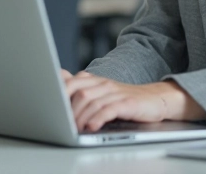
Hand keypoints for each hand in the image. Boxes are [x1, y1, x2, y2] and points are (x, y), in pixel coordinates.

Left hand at [59, 69, 205, 131]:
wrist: (155, 99)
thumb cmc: (125, 99)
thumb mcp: (100, 93)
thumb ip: (80, 87)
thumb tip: (59, 76)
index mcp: (94, 81)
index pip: (70, 83)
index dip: (58, 96)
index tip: (50, 110)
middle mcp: (103, 84)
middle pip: (78, 93)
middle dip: (68, 111)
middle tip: (63, 125)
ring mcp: (115, 92)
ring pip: (91, 102)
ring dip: (80, 118)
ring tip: (75, 130)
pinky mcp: (127, 103)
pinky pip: (108, 109)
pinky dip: (97, 119)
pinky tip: (92, 127)